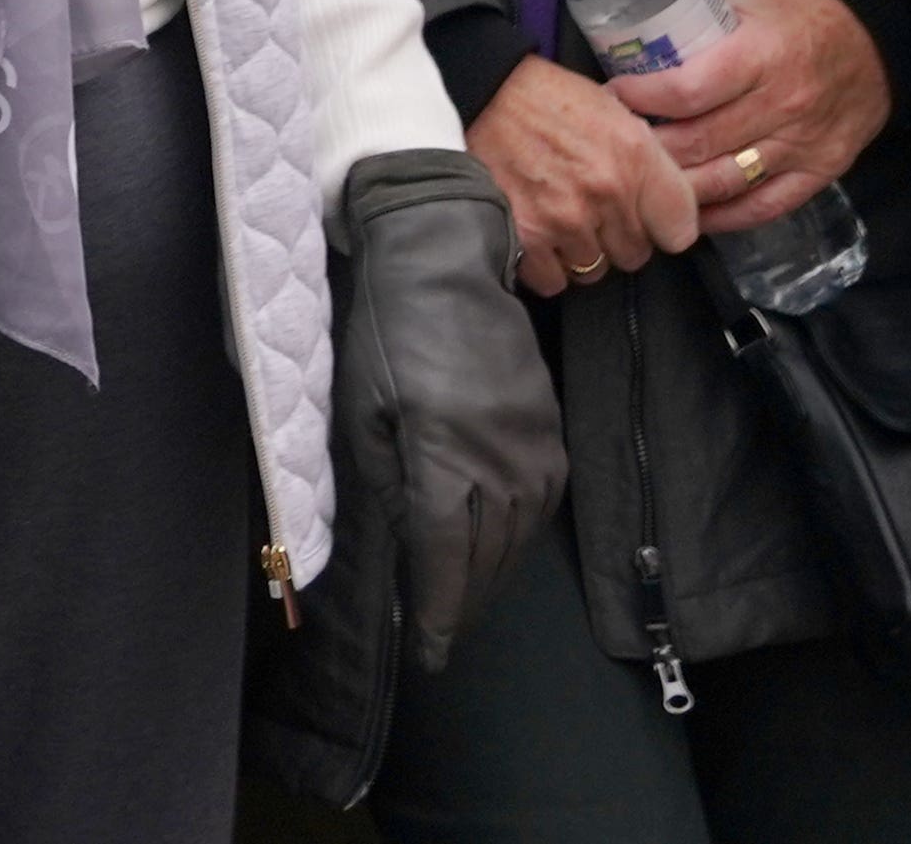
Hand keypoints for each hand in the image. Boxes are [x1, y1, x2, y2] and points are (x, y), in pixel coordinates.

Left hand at [329, 149, 566, 671]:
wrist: (444, 258)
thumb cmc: (385, 329)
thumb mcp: (361, 408)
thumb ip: (384, 481)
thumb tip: (410, 538)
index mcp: (443, 456)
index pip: (444, 559)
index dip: (436, 612)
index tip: (427, 652)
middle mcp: (498, 458)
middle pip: (486, 557)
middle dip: (462, 604)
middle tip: (442, 636)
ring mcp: (532, 442)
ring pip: (520, 535)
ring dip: (493, 575)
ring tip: (466, 600)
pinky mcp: (549, 424)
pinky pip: (542, 500)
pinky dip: (519, 534)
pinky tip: (499, 546)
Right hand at [465, 54, 701, 297]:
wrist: (484, 93)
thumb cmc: (550, 99)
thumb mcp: (616, 112)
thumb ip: (648, 163)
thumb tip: (669, 208)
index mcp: (636, 155)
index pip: (680, 230)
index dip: (664, 227)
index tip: (650, 221)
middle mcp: (606, 191)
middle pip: (636, 255)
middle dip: (617, 237)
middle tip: (594, 210)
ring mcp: (566, 219)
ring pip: (594, 270)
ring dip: (581, 251)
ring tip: (561, 217)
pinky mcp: (526, 237)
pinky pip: (554, 280)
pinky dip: (546, 265)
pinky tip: (539, 233)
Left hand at [606, 0, 892, 235]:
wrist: (876, 33)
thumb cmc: (799, 7)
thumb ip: (696, 15)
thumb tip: (634, 34)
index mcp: (760, 53)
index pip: (688, 91)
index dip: (641, 100)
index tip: (611, 97)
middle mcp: (782, 104)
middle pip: (699, 143)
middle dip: (648, 149)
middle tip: (615, 146)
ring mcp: (803, 144)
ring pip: (726, 181)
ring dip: (677, 189)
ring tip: (642, 183)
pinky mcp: (819, 171)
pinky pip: (764, 207)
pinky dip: (723, 216)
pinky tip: (689, 214)